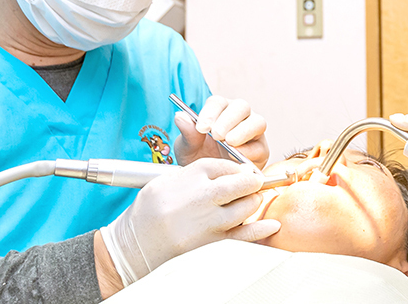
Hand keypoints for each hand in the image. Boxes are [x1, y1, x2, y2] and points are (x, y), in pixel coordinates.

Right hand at [99, 158, 279, 285]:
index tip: (241, 171)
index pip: (224, 166)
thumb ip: (193, 174)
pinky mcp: (212, 242)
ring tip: (250, 201)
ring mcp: (209, 221)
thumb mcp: (165, 180)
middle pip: (240, 184)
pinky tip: (271, 225)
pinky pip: (244, 235)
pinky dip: (261, 230)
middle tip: (254, 183)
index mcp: (190, 177)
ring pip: (245, 207)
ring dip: (252, 202)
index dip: (236, 168)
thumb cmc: (148, 210)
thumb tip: (223, 172)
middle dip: (251, 182)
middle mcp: (202, 196)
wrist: (136, 242)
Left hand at [173, 95, 268, 167]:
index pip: (218, 102)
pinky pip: (260, 147)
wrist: (209, 181)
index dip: (210, 112)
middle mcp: (238, 117)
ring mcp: (252, 132)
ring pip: (257, 122)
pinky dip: (249, 151)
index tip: (201, 127)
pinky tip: (236, 157)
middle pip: (241, 106)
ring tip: (228, 143)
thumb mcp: (187, 147)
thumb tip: (179, 116)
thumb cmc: (198, 158)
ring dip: (242, 131)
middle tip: (216, 135)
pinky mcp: (261, 150)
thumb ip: (187, 133)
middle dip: (228, 119)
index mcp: (219, 111)